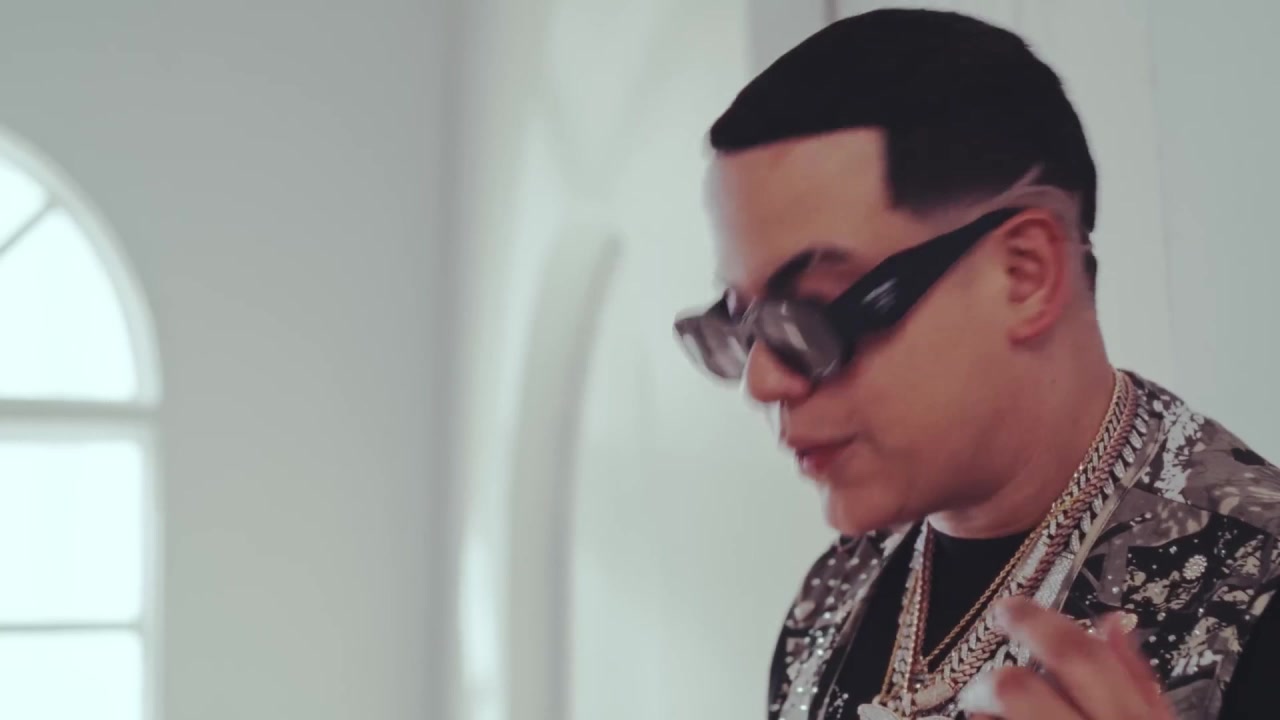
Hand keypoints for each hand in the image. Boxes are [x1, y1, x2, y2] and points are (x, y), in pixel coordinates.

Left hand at [955, 597, 1174, 719]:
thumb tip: (1114, 621)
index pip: (1077, 656)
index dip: (1035, 622)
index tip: (1010, 607)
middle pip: (1015, 689)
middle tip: (987, 681)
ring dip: (984, 710)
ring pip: (989, 717)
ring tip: (992, 714)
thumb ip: (1138, 678)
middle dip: (995, 679)